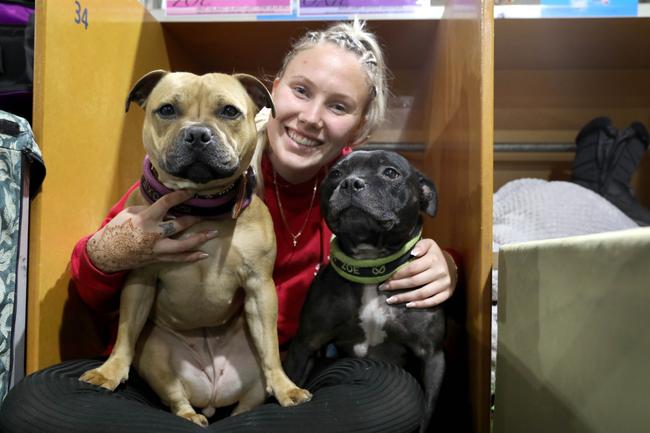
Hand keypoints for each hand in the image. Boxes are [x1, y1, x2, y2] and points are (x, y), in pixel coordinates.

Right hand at [86, 190, 217, 272]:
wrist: (106, 253)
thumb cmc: (116, 229)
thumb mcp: (130, 213)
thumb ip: (149, 209)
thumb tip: (167, 208)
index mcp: (145, 219)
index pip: (166, 204)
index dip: (180, 196)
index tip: (192, 192)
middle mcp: (154, 234)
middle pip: (180, 225)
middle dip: (195, 218)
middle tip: (207, 213)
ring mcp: (157, 248)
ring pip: (183, 245)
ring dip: (200, 239)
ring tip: (213, 233)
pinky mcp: (158, 258)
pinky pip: (178, 259)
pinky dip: (191, 257)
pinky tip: (203, 254)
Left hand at [381, 238, 456, 307]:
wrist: (452, 265)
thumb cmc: (434, 255)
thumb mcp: (429, 245)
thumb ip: (420, 246)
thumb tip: (412, 252)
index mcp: (433, 259)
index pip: (412, 269)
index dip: (398, 274)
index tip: (386, 277)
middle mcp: (440, 272)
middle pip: (414, 282)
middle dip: (397, 286)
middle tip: (383, 288)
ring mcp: (444, 284)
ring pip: (422, 294)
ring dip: (404, 298)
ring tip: (391, 299)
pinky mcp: (447, 294)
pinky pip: (433, 302)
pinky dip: (420, 305)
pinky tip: (408, 305)